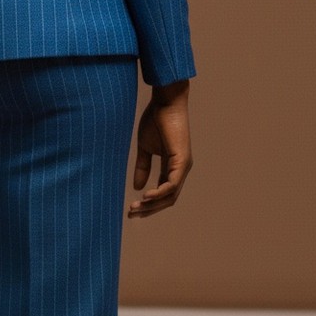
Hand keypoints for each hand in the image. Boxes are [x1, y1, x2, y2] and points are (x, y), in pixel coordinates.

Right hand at [128, 79, 191, 217]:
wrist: (165, 102)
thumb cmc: (156, 120)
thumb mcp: (145, 147)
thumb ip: (143, 166)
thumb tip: (138, 187)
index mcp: (173, 167)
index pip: (163, 193)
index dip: (149, 204)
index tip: (132, 208)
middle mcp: (181, 170)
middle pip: (167, 199)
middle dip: (149, 209)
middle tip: (131, 213)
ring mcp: (183, 166)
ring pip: (170, 195)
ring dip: (153, 204)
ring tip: (136, 207)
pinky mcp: (182, 161)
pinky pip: (172, 184)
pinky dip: (159, 193)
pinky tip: (147, 196)